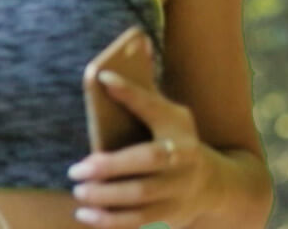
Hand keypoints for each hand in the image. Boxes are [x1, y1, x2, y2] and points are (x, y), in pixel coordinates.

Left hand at [67, 71, 217, 227]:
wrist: (211, 185)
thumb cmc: (175, 142)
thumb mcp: (168, 117)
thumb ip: (140, 98)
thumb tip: (104, 74)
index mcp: (179, 130)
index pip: (154, 107)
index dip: (131, 93)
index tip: (103, 78)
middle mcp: (184, 160)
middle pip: (147, 161)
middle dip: (110, 167)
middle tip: (76, 170)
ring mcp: (180, 192)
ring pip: (143, 198)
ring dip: (106, 198)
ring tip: (79, 192)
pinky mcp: (171, 217)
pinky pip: (140, 222)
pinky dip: (111, 221)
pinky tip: (86, 215)